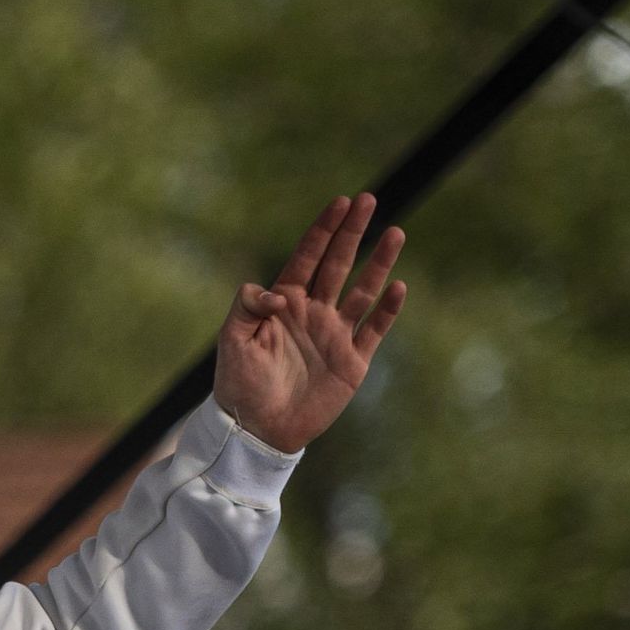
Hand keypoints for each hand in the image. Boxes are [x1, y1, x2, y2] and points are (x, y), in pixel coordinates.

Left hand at [213, 194, 407, 453]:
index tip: (340, 202)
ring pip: (362, 291)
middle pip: (338, 264)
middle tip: (369, 200)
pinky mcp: (352, 361)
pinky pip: (374, 329)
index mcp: (283, 305)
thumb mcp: (232, 341)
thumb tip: (274, 292)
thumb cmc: (239, 385)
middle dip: (352, 233)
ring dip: (379, 263)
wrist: (257, 430)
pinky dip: (387, 309)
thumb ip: (246, 308)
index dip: (323, 231)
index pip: (306, 258)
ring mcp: (335, 335)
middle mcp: (312, 314)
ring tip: (395, 232)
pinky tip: (397, 287)